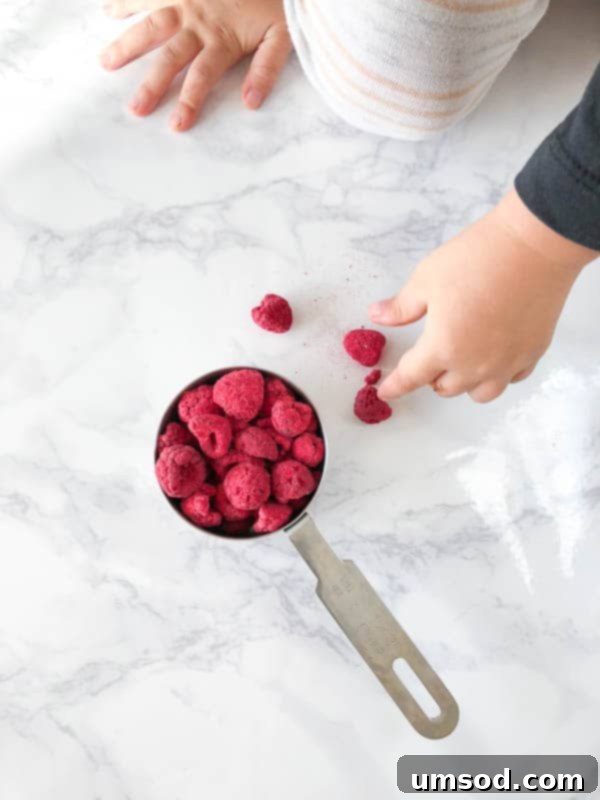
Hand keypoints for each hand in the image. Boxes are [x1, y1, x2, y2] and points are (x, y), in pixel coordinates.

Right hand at [100, 0, 290, 130]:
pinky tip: (107, 10)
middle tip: (134, 108)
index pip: (202, 76)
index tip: (176, 125)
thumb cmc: (278, 3)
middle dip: (152, 84)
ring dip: (127, 42)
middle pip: (170, 56)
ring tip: (105, 61)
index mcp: (223, 39)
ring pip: (151, 22)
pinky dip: (127, 0)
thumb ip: (267, 68)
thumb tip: (251, 102)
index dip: (189, 101)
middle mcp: (198, 21)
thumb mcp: (283, 36)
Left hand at [370, 190, 596, 403]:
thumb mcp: (426, 279)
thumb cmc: (477, 258)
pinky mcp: (533, 352)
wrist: (534, 244)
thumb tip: (377, 315)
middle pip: (445, 388)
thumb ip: (401, 307)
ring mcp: (507, 362)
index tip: (386, 391)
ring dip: (463, 383)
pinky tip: (492, 356)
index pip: (411, 377)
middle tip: (427, 358)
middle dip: (430, 377)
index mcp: (443, 347)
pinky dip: (497, 375)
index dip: (395, 386)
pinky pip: (511, 379)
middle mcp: (475, 365)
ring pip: (479, 393)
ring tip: (460, 362)